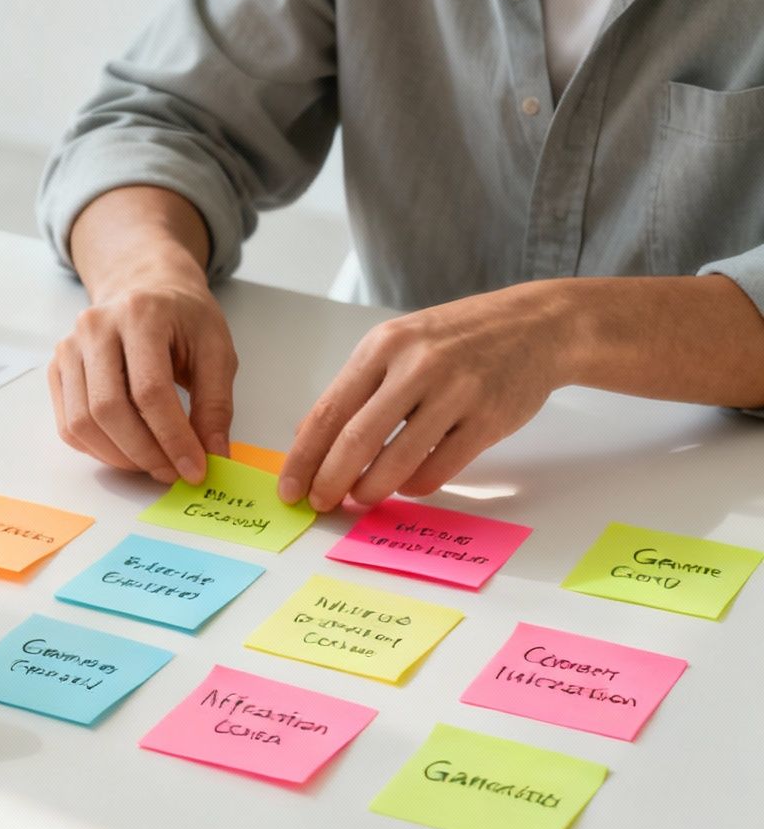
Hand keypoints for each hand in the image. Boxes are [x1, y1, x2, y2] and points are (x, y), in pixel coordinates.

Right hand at [49, 271, 237, 484]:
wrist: (144, 287)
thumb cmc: (183, 318)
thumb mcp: (216, 349)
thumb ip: (216, 403)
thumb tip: (213, 456)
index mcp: (140, 315)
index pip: (150, 390)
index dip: (173, 437)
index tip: (195, 469)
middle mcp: (95, 328)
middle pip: (108, 409)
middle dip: (144, 453)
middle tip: (173, 473)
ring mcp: (69, 348)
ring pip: (82, 422)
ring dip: (119, 457)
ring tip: (153, 464)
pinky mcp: (57, 368)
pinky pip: (68, 425)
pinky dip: (97, 449)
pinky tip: (127, 450)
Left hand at [280, 282, 572, 510]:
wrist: (539, 325)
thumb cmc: (458, 338)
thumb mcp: (399, 343)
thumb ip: (356, 386)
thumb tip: (307, 437)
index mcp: (384, 346)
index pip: (329, 411)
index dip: (304, 457)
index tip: (290, 489)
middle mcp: (417, 366)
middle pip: (357, 440)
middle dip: (330, 481)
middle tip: (319, 503)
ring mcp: (456, 392)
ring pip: (397, 461)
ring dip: (371, 490)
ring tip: (361, 498)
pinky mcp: (488, 419)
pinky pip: (440, 468)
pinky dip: (416, 485)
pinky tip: (408, 485)